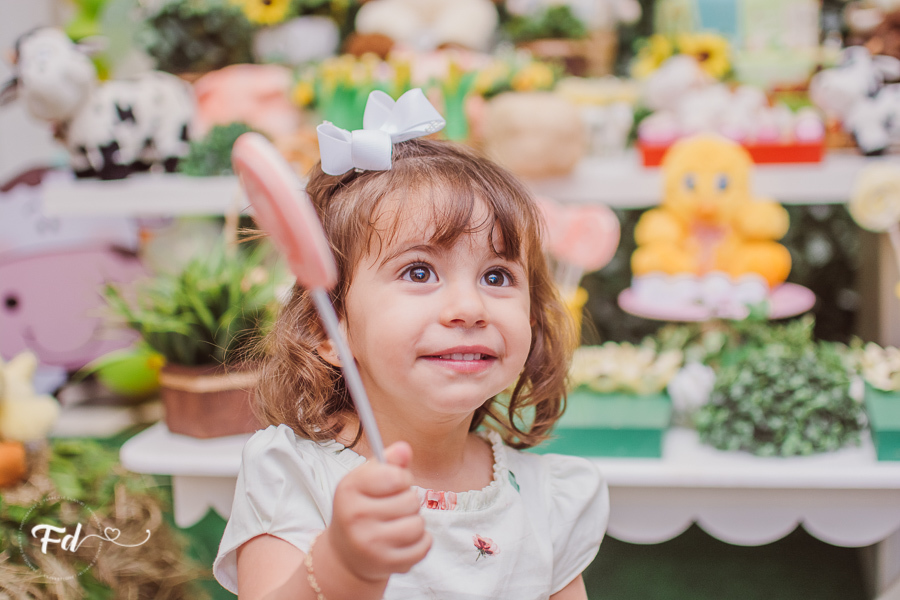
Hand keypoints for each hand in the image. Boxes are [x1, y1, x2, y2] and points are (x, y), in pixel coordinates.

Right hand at [327, 441, 431, 582]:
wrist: (346, 553)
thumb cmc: (361, 507)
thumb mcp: (366, 479)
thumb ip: (388, 461)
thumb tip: (404, 448)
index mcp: (349, 489)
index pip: (395, 476)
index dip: (402, 477)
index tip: (394, 483)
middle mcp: (356, 517)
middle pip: (411, 500)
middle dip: (409, 501)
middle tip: (394, 508)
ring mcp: (370, 544)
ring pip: (418, 524)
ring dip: (415, 522)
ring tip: (399, 524)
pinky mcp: (385, 564)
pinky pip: (423, 546)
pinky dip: (421, 542)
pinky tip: (403, 540)